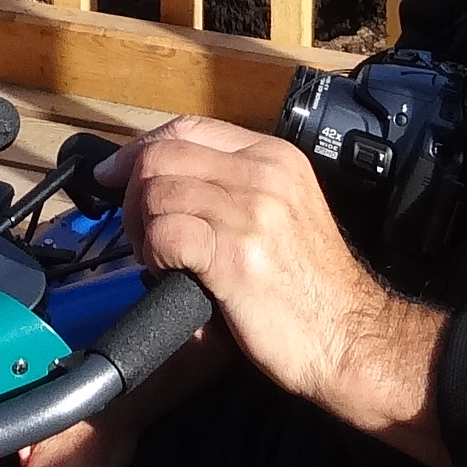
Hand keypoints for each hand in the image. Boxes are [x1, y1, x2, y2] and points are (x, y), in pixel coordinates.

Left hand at [104, 118, 452, 466]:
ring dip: (140, 227)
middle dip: (133, 192)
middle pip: (163, 154)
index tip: (115, 174)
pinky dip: (152, 251)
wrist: (350, 338)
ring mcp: (250, 212)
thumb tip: (167, 178)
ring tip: (155, 256)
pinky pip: (166, 231)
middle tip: (139, 232)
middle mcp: (263, 174)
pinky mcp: (235, 255)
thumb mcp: (283, 211)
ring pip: (156, 191)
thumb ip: (236, 186)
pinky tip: (166, 269)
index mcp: (274, 156)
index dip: (140, 149)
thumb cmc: (311, 288)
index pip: (187, 127)